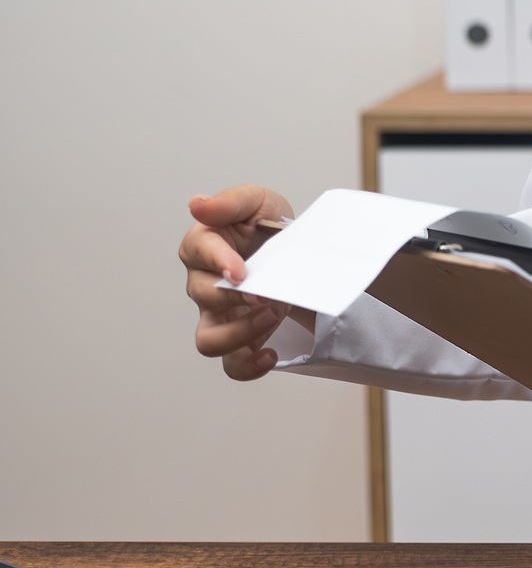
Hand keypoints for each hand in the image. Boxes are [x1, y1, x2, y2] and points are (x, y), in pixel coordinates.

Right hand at [179, 185, 313, 380]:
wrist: (298, 251)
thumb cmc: (268, 225)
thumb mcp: (256, 201)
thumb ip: (229, 203)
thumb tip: (198, 204)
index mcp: (203, 246)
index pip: (199, 252)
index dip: (218, 262)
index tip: (241, 271)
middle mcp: (204, 284)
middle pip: (201, 298)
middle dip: (234, 299)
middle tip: (266, 295)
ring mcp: (221, 315)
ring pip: (208, 339)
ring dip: (237, 334)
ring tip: (271, 317)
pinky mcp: (243, 337)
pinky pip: (234, 363)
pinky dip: (248, 366)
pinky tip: (270, 355)